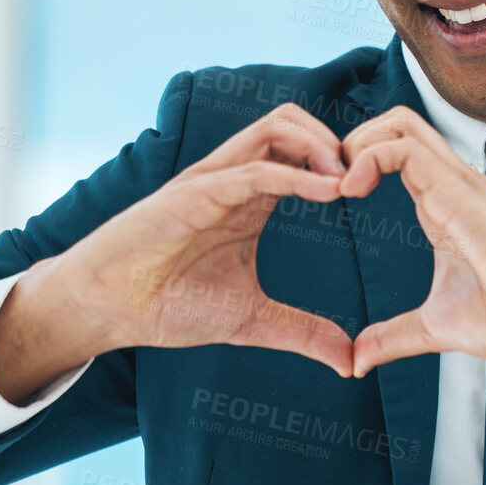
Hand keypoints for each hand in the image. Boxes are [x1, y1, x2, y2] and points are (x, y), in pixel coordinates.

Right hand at [19, 102, 355, 378]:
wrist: (110, 309)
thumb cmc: (168, 302)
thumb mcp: (252, 320)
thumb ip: (302, 333)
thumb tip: (350, 360)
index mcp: (250, 198)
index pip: (303, 153)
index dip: (343, 162)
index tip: (376, 192)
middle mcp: (234, 179)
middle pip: (294, 124)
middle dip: (338, 141)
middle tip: (368, 179)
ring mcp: (214, 181)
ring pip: (275, 128)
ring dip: (320, 146)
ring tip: (350, 181)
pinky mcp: (194, 194)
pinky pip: (252, 170)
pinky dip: (296, 175)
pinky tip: (329, 193)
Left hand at [338, 106, 485, 383]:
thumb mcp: (435, 327)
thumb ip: (394, 337)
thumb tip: (358, 360)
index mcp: (442, 204)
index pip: (397, 151)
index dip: (356, 161)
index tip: (331, 195)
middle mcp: (449, 185)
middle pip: (396, 124)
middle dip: (351, 140)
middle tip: (327, 181)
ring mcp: (456, 184)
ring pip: (400, 124)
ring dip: (355, 143)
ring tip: (335, 184)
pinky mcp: (459, 193)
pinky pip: (405, 149)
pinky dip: (367, 157)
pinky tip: (350, 189)